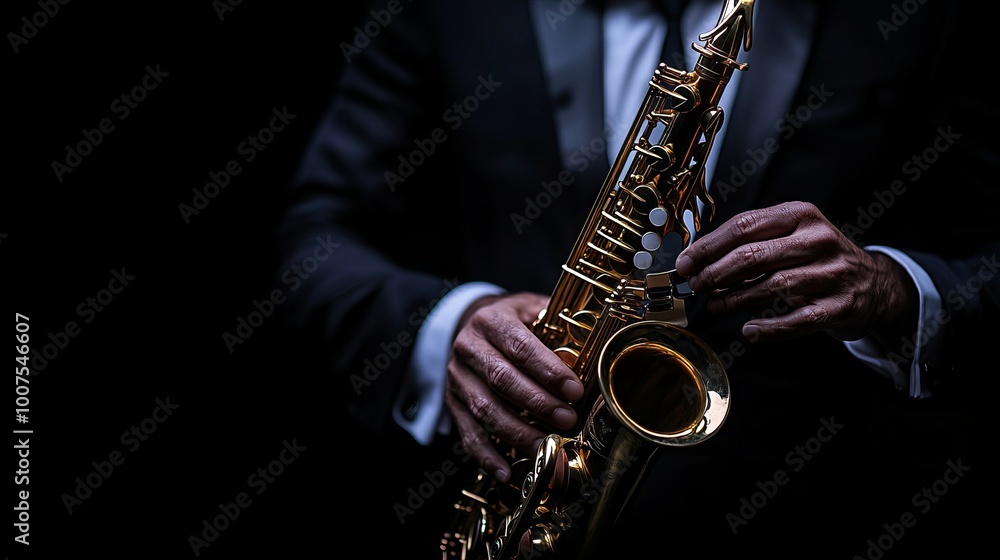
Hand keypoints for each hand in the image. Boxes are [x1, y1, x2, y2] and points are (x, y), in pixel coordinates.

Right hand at [445, 293, 583, 482]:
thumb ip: (556, 324)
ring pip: (485, 409)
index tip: (574, 390)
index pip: (520, 347)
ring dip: (518, 432)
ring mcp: (457, 377)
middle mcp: (468, 347)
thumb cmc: (511, 321)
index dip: (548, 370)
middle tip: (567, 419)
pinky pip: (468, 432)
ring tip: (546, 445)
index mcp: (490, 320)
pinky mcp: (453, 402)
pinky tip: (506, 470)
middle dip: (537, 404)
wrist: (470, 323)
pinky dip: (486, 455)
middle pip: (502, 379)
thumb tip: (595, 345)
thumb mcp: (531, 309)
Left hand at [674, 201, 916, 342]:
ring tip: (714, 306)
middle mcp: (818, 239)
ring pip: (772, 286)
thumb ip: (752, 242)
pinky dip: (769, 328)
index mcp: (801, 214)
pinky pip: (797, 320)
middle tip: (696, 286)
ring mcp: (833, 273)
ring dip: (735, 299)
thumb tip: (699, 259)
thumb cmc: (819, 260)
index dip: (708, 247)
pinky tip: (749, 330)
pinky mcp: (841, 306)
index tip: (685, 263)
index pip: (744, 226)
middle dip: (716, 273)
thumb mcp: (792, 236)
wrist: (875, 285)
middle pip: (754, 255)